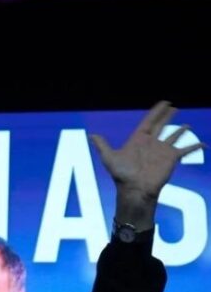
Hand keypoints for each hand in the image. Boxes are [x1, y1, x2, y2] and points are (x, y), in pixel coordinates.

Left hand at [90, 101, 204, 228]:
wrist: (135, 189)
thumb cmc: (122, 175)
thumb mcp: (109, 157)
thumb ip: (102, 145)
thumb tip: (91, 135)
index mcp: (139, 140)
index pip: (149, 121)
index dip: (156, 112)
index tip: (164, 103)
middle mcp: (152, 143)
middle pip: (162, 125)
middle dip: (167, 116)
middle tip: (174, 107)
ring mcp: (162, 151)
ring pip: (174, 136)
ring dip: (180, 131)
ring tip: (187, 125)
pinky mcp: (172, 159)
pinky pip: (186, 150)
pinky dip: (195, 147)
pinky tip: (203, 144)